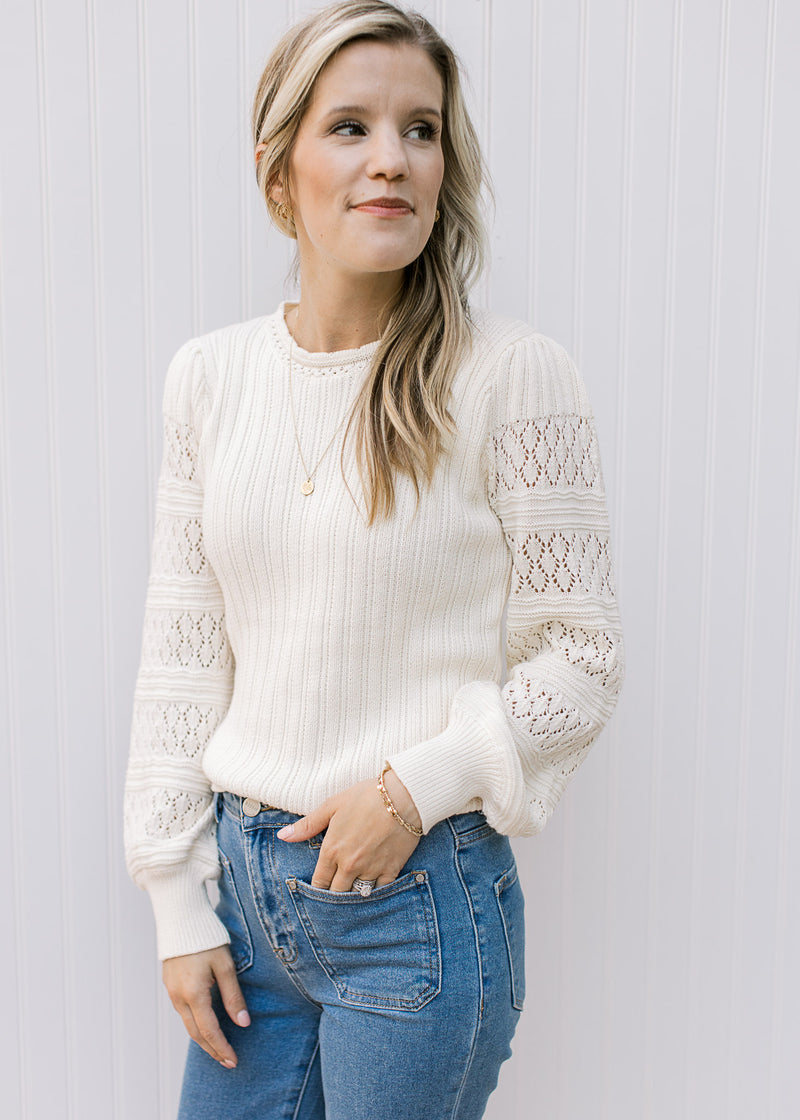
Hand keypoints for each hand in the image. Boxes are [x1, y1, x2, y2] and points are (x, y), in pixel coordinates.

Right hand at [162, 944, 249, 1068]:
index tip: (234, 1060)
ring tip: (220, 1048)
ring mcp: (172, 992)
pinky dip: (195, 1025)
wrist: (180, 917)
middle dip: (213, 1050)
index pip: (209, 1031)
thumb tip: (243, 1023)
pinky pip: (183, 1012)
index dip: (222, 1048)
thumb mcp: (225, 965)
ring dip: (203, 1039)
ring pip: (188, 1024)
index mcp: (194, 993)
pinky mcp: (170, 985)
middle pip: (196, 1034)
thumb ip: (233, 995)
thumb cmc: (206, 938)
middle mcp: (179, 997)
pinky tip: (206, 1025)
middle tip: (228, 1062)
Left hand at [277, 769, 422, 890]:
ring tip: (352, 894)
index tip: (319, 890)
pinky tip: (374, 889)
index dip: (317, 888)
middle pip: (337, 893)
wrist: (402, 796)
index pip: (319, 882)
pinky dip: (376, 892)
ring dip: (354, 894)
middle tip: (335, 895)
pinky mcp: (391, 869)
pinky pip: (380, 891)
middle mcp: (349, 864)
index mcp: (332, 850)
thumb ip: (307, 825)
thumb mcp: (332, 806)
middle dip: (334, 894)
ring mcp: (371, 869)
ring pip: (357, 894)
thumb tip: (283, 836)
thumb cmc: (365, 796)